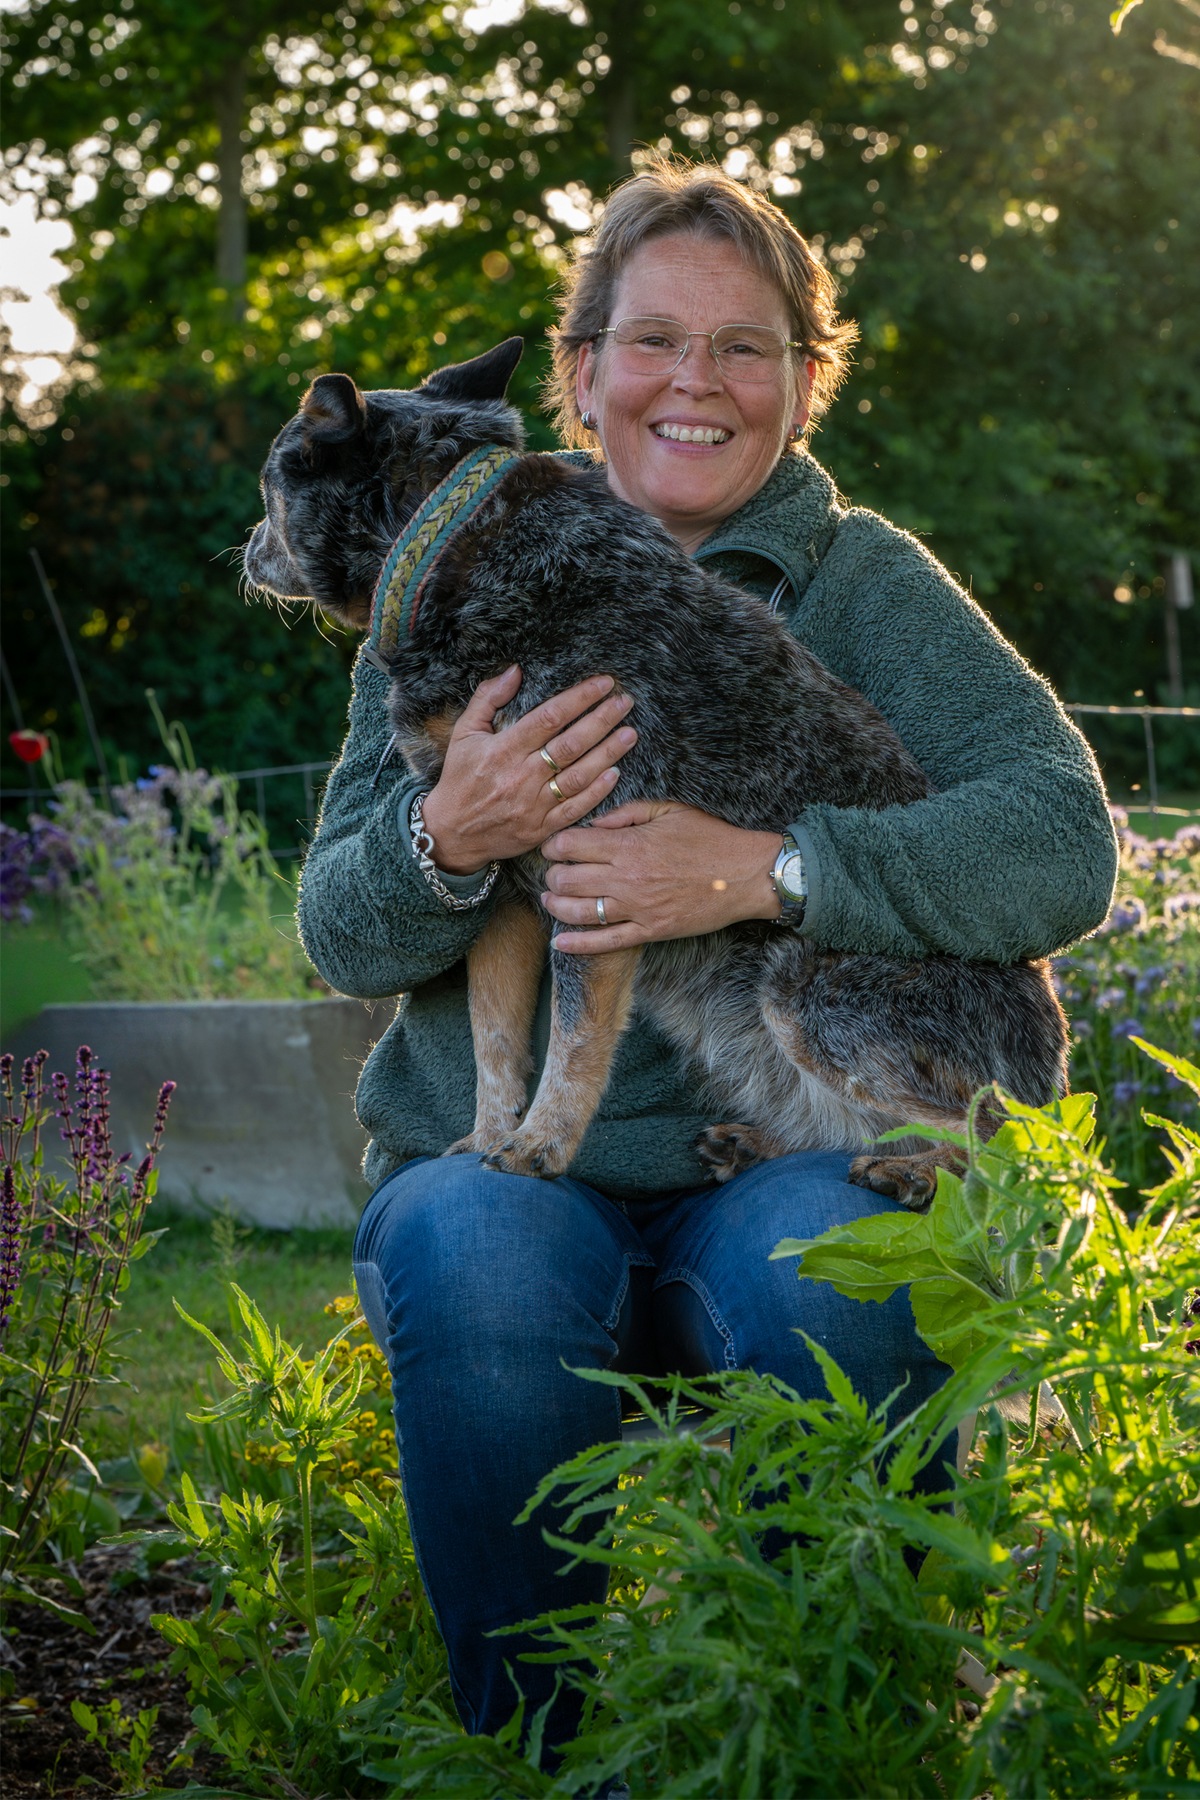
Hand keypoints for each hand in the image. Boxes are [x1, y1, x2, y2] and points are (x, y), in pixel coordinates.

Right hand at [420, 666, 637, 874]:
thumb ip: (487, 698)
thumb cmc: (460, 778)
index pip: (549, 717)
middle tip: (625, 702)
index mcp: (503, 750)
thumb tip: (514, 670)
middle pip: (570, 744)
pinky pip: (574, 809)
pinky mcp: (541, 828)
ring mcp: (532, 805)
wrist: (451, 833)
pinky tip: (615, 773)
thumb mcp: (464, 733)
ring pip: (578, 776)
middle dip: (602, 720)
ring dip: (608, 753)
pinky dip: (597, 792)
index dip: (579, 698)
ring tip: (630, 733)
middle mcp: (520, 776)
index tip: (603, 683)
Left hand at [541, 800, 783, 953]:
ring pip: (579, 912)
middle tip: (552, 873)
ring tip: (550, 900)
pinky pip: (606, 942)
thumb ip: (627, 813)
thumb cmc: (711, 838)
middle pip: (568, 880)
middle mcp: (627, 878)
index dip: (553, 846)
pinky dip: (578, 944)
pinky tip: (560, 943)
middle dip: (552, 876)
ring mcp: (637, 908)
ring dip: (556, 906)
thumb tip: (593, 825)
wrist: (747, 875)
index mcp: (629, 845)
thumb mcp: (669, 810)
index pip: (571, 846)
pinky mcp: (650, 931)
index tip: (551, 847)